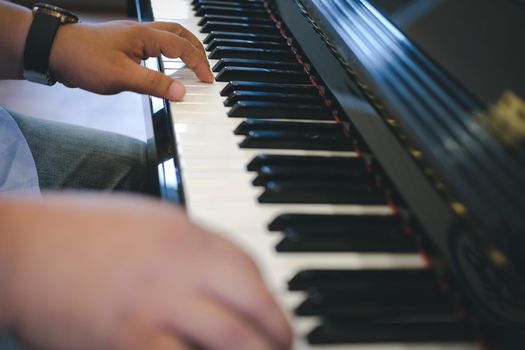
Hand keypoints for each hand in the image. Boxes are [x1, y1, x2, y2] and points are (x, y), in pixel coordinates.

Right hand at [0, 194, 290, 349]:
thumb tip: (220, 272)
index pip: (249, 266)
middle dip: (278, 332)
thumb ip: (187, 246)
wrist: (23, 248)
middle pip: (254, 302)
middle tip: (285, 347)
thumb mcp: (146, 222)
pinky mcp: (130, 338)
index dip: (269, 296)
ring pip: (231, 338)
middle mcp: (180, 266)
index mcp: (185, 234)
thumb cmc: (78, 232)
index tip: (273, 315)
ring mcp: (158, 303)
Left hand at [49, 21, 213, 100]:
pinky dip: (168, 52)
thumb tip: (181, 92)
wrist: (53, 50)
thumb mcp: (122, 76)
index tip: (208, 80)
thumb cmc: (84, 60)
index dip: (198, 63)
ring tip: (192, 65)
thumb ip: (154, 84)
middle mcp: (141, 31)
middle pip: (180, 33)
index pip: (182, 47)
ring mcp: (132, 35)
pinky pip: (155, 43)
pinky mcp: (125, 43)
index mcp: (145, 36)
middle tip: (206, 68)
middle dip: (197, 49)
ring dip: (184, 48)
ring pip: (167, 35)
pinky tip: (165, 65)